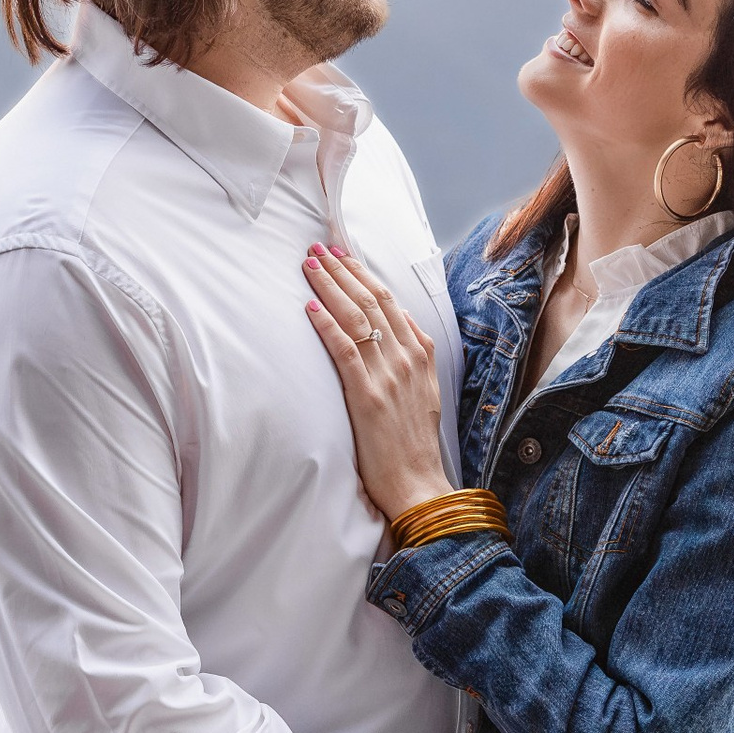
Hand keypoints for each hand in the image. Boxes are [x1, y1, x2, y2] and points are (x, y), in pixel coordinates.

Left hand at [303, 244, 450, 522]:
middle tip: (318, 249)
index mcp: (420, 354)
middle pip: (371, 301)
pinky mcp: (368, 397)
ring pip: (357, 318)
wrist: (419, 484)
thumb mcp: (424, 393)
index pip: (390, 302)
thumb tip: (396, 333)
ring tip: (309, 266)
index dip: (364, 275)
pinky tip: (310, 307)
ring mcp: (389, 376)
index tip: (343, 256)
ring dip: (330, 287)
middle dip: (342, 271)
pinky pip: (345, 351)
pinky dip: (327, 325)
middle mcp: (407, 359)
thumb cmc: (414, 444)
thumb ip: (412, 360)